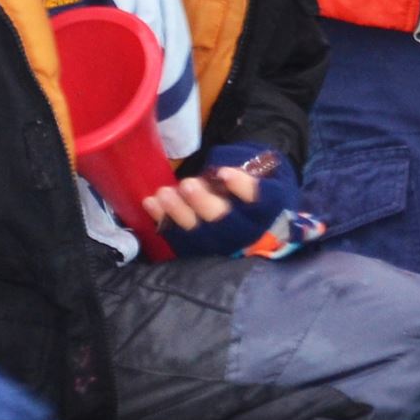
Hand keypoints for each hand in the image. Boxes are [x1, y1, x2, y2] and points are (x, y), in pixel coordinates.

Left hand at [150, 144, 303, 257]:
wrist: (259, 218)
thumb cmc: (259, 187)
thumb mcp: (265, 174)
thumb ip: (248, 169)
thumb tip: (218, 172)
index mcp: (268, 208)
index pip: (260, 201)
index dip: (243, 188)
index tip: (224, 173)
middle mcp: (248, 231)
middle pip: (226, 223)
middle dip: (203, 204)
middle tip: (187, 184)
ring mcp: (224, 244)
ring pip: (201, 235)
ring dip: (178, 214)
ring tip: (162, 194)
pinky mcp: (203, 250)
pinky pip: (182, 241)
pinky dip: (165, 223)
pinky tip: (151, 204)